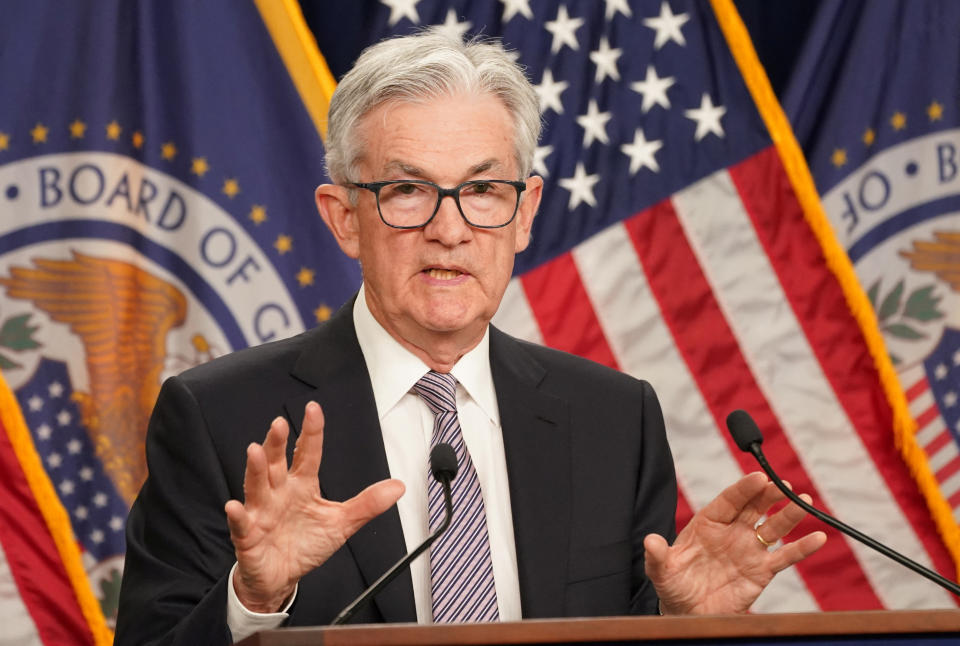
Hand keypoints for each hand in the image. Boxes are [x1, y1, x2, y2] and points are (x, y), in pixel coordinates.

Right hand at [224, 401, 404, 611]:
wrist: (282, 577)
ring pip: (257, 486)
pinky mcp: (249, 536)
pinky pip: (242, 524)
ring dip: (255, 469)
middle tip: (279, 424)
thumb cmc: (306, 545)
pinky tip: (235, 506)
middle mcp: (279, 493)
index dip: (311, 432)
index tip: (314, 409)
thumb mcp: (342, 523)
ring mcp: (262, 512)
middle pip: (277, 463)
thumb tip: (397, 486)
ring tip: (256, 452)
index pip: (307, 454)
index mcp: (302, 486)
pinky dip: (238, 516)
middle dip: (277, 444)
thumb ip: (367, 503)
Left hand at [643, 472, 825, 614]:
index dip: (743, 488)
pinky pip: (785, 557)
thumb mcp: (661, 570)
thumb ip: (658, 555)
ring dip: (789, 515)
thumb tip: (650, 541)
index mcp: (708, 524)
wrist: (688, 612)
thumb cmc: (674, 585)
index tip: (758, 476)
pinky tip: (818, 538)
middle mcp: (732, 532)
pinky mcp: (762, 571)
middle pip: (754, 507)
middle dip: (769, 494)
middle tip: (783, 484)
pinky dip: (802, 548)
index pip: (728, 500)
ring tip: (805, 501)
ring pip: (773, 527)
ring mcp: (749, 549)